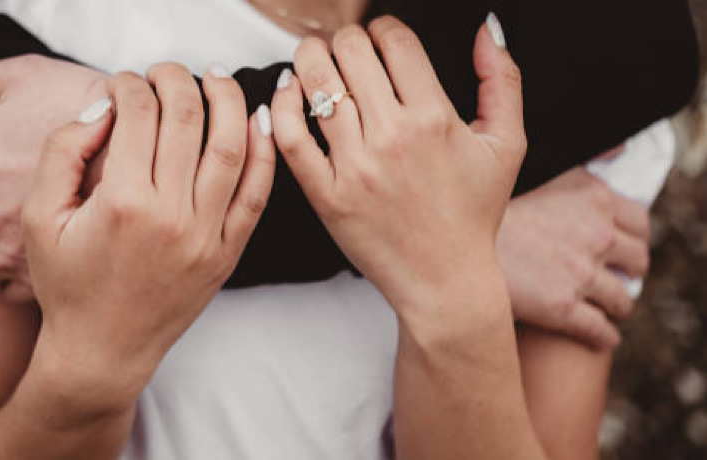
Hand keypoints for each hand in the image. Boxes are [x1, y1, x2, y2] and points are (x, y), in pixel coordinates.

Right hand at [21, 66, 274, 415]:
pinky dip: (265, 152)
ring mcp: (207, 234)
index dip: (130, 84)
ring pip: (232, 146)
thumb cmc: (67, 285)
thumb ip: (62, 153)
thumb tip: (103, 108)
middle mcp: (171, 215)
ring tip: (215, 78)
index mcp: (122, 202)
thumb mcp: (40, 218)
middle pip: (188, 118)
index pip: (139, 113)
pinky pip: (258, 193)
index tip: (123, 83)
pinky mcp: (228, 252)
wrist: (103, 350)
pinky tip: (259, 121)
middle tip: (164, 71)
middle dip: (176, 79)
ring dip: (227, 101)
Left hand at [271, 17, 525, 309]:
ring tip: (313, 61)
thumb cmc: (473, 213)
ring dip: (310, 59)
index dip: (383, 26)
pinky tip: (289, 93)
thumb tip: (485, 28)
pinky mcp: (326, 194)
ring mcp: (355, 167)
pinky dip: (283, 105)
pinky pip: (290, 136)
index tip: (380, 38)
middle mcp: (392, 137)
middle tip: (346, 50)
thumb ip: (503, 80)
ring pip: (316, 84)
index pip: (395, 40)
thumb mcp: (507, 144)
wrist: (445, 278)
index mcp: (435, 118)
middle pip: (350, 52)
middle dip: (346, 39)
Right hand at [497, 166, 649, 348]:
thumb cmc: (489, 201)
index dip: (631, 236)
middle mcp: (597, 236)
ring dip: (617, 305)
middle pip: (638, 260)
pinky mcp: (563, 308)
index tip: (620, 246)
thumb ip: (585, 161)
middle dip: (628, 271)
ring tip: (605, 308)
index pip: (639, 223)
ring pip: (622, 299)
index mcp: (594, 198)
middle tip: (614, 275)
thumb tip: (619, 148)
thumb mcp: (543, 167)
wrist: (451, 239)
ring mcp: (582, 274)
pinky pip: (600, 330)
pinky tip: (599, 335)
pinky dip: (604, 335)